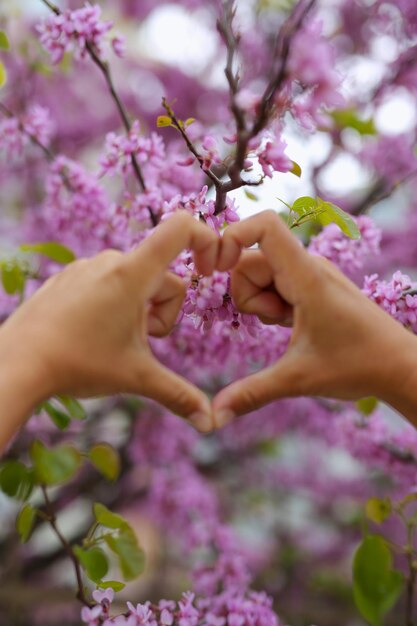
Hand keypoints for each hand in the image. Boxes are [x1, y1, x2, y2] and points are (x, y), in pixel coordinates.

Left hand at [0, 213, 218, 444]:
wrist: (17, 362)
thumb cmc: (78, 364)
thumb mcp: (137, 377)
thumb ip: (179, 396)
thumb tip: (211, 423)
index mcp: (133, 274)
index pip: (180, 228)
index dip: (207, 239)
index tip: (212, 268)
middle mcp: (111, 261)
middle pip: (163, 278)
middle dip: (162, 313)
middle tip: (138, 342)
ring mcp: (87, 267)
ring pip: (137, 282)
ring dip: (138, 312)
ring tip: (111, 339)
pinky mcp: (69, 276)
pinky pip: (108, 283)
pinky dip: (114, 306)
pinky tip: (91, 332)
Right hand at [213, 210, 416, 426]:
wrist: (400, 366)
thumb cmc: (358, 366)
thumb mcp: (297, 379)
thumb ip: (251, 393)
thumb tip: (214, 416)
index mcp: (306, 276)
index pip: (266, 225)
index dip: (233, 235)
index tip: (216, 268)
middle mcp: (308, 266)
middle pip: (250, 261)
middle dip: (247, 295)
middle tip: (277, 323)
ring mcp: (310, 275)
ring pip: (260, 274)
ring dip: (261, 303)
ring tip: (289, 326)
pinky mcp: (312, 286)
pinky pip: (275, 284)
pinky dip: (273, 304)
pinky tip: (293, 324)